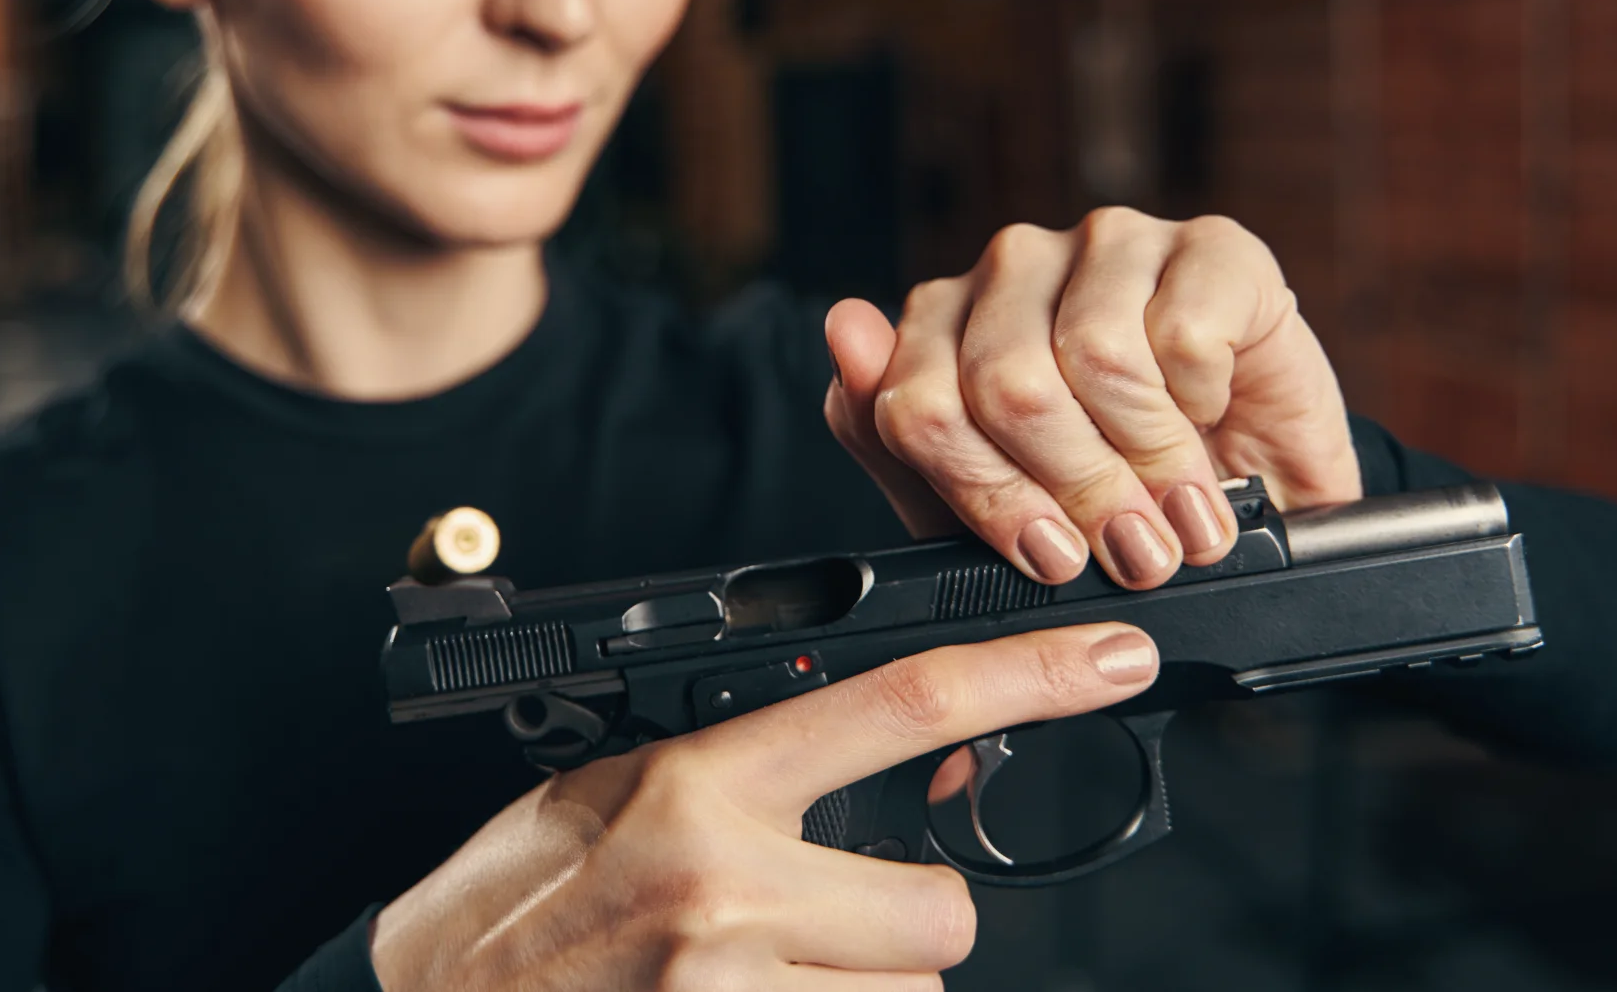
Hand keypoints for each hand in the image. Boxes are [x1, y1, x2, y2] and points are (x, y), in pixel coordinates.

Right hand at [369, 622, 1158, 990]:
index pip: (896, 701)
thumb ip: (747, 772)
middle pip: (943, 913)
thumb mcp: (617, 791)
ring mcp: (734, 991)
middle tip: (818, 921)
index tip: (1105, 657)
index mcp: (697, 783)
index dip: (1023, 676)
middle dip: (902, 924)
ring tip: (758, 979)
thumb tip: (892, 767)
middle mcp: (727, 886)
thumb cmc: (510, 905)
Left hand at [824, 208, 1361, 589]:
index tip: (1051, 556)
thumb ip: (900, 433)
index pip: (917, 403)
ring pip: (1095, 357)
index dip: (988, 497)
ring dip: (1150, 459)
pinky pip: (1183, 337)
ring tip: (1182, 512)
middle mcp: (1015, 265)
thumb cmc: (1109, 497)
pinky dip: (1204, 406)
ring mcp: (1109, 243)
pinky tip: (1214, 421)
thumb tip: (845, 327)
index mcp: (944, 321)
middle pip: (1006, 384)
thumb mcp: (989, 506)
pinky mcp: (1208, 245)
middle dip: (1077, 490)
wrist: (1253, 500)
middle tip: (1131, 549)